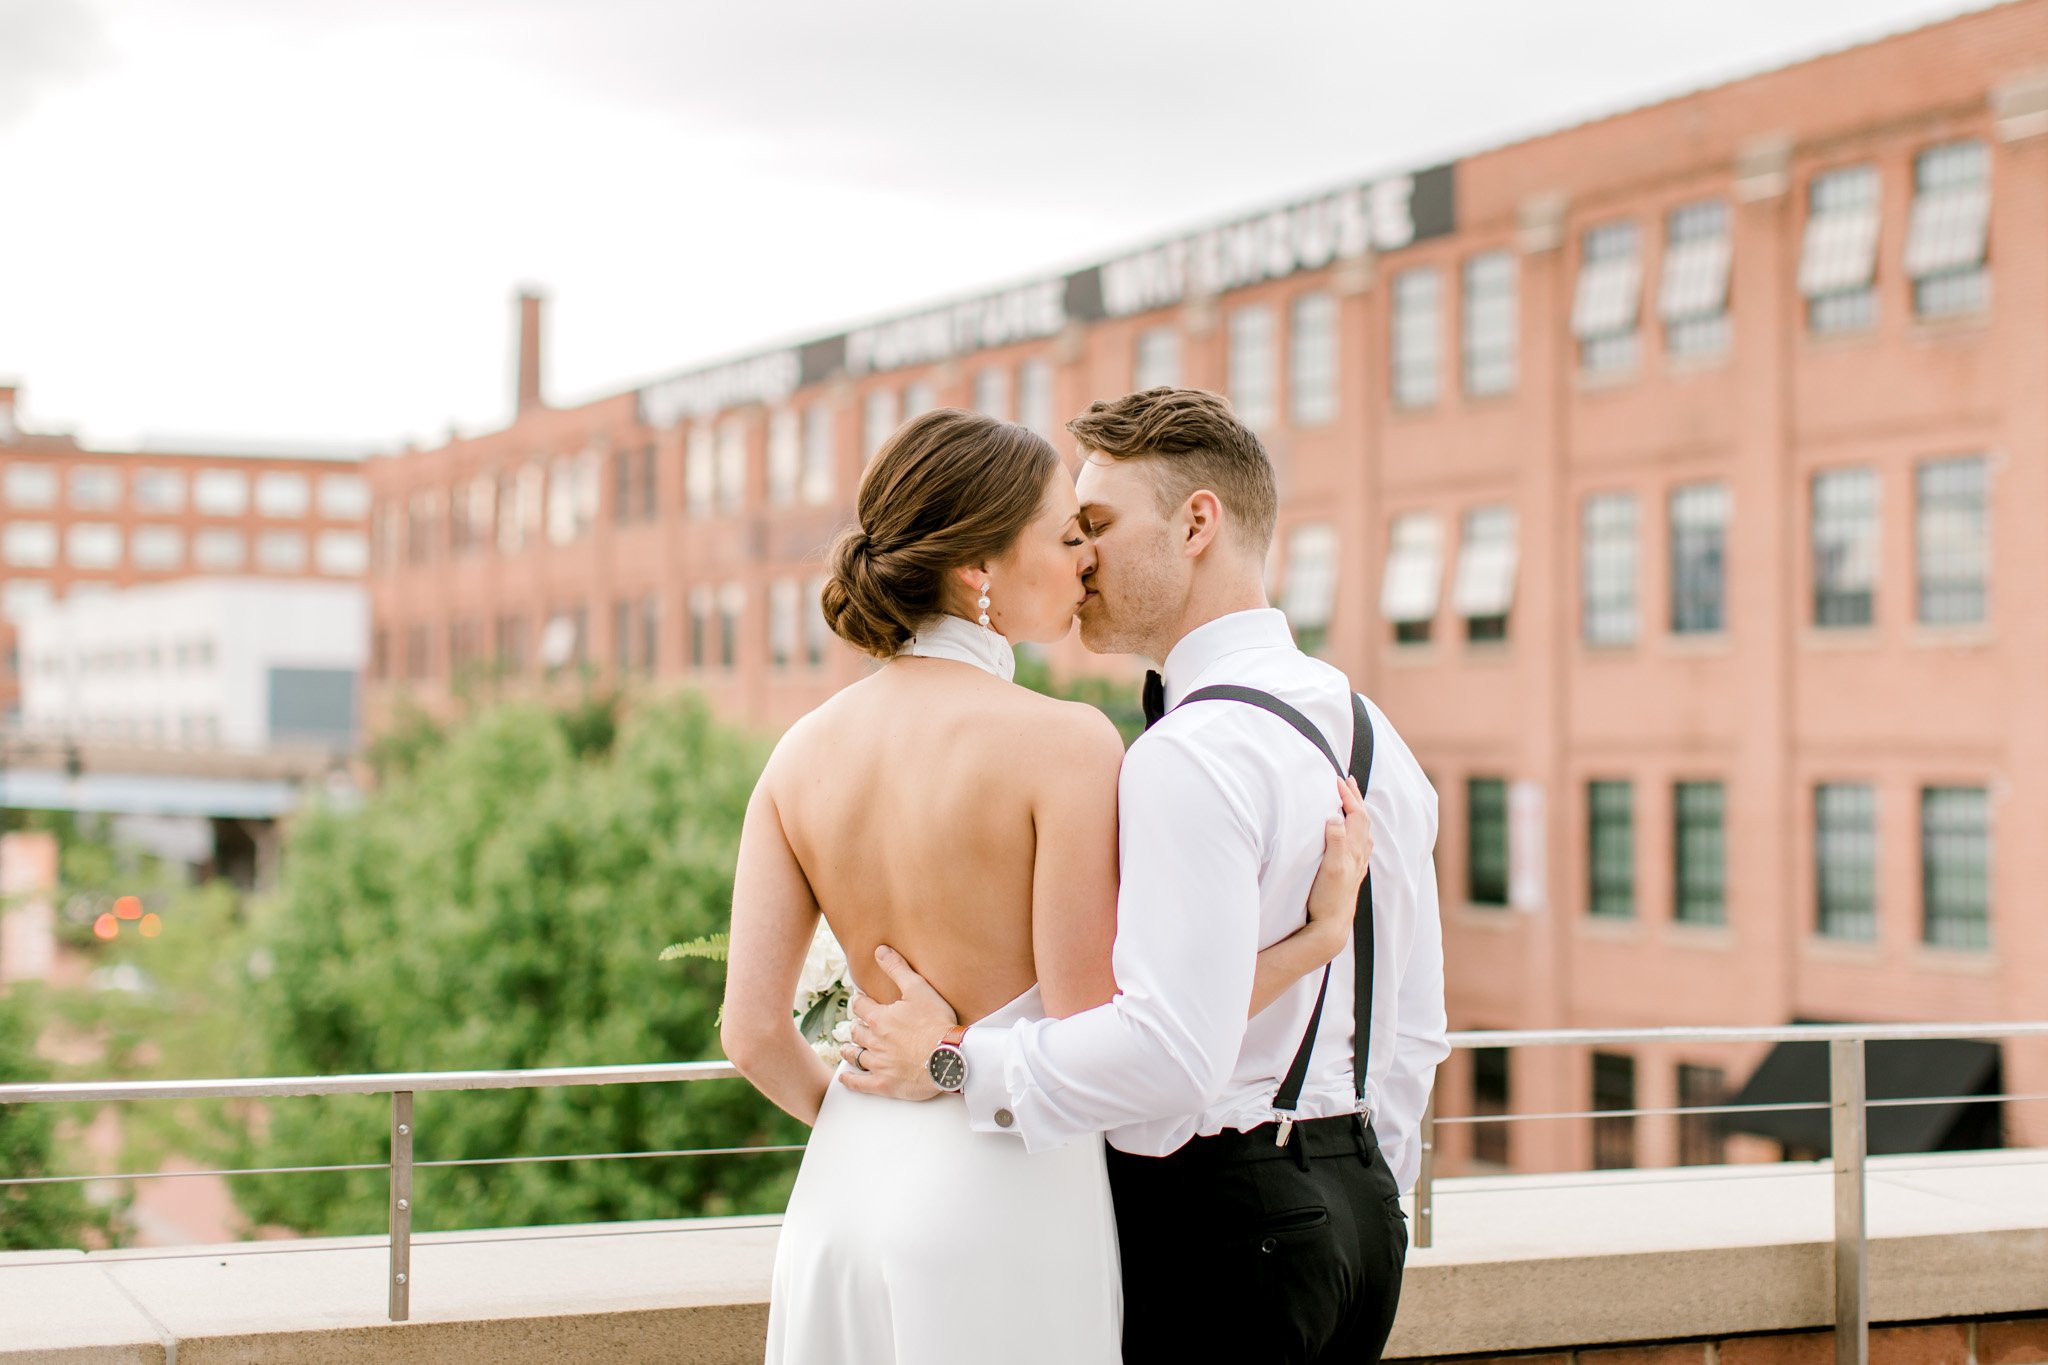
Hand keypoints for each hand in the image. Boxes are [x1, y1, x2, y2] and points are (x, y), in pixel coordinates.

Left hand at [838, 945, 958, 1099]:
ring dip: (850, 1050)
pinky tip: (845, 1077)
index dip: (859, 1002)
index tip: (860, 1000)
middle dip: (856, 1027)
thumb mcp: (918, 989)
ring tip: (847, 1047)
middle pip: (856, 1032)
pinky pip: (860, 1083)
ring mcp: (878, 1064)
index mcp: (880, 1018)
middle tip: (857, 1026)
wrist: (948, 1057)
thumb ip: (897, 969)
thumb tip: (880, 950)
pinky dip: (850, 1080)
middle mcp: (874, 1041)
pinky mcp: (884, 1084)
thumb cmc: (936, 1023)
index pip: (861, 1007)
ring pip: (855, 1056)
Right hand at [1302, 775, 1370, 957]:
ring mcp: (1356, 866)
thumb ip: (1335, 840)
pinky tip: (1353, 838)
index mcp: (1354, 850)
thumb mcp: (1330, 867)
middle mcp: (1359, 856)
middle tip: (1348, 781)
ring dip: (1357, 813)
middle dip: (1356, 799)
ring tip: (1351, 802)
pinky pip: (1359, 846)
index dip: (1348, 796)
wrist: (1331, 928)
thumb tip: (1336, 816)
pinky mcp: (1350, 876)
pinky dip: (1356, 831)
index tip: (1337, 780)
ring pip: (1363, 833)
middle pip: (1363, 820)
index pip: (1355, 815)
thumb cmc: (1329, 899)